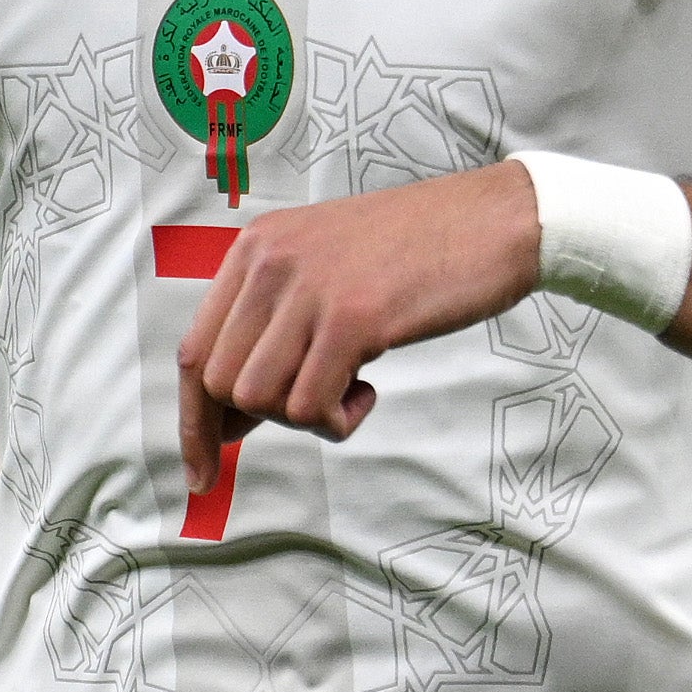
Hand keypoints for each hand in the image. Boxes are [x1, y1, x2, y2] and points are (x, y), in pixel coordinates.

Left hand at [178, 162, 544, 488]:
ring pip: (258, 399)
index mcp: (256, 246)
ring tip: (351, 390)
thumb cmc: (419, 251)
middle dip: (260, 420)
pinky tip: (370, 390)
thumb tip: (229, 416)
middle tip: (320, 406)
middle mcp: (270, 262)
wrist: (496, 220)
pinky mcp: (354, 319)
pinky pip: (310, 407)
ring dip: (304, 418)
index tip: (205, 471)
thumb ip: (275, 320)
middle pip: (219, 382)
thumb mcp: (325, 266)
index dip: (195, 421)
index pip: (194, 350)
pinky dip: (337, 421)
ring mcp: (310, 288)